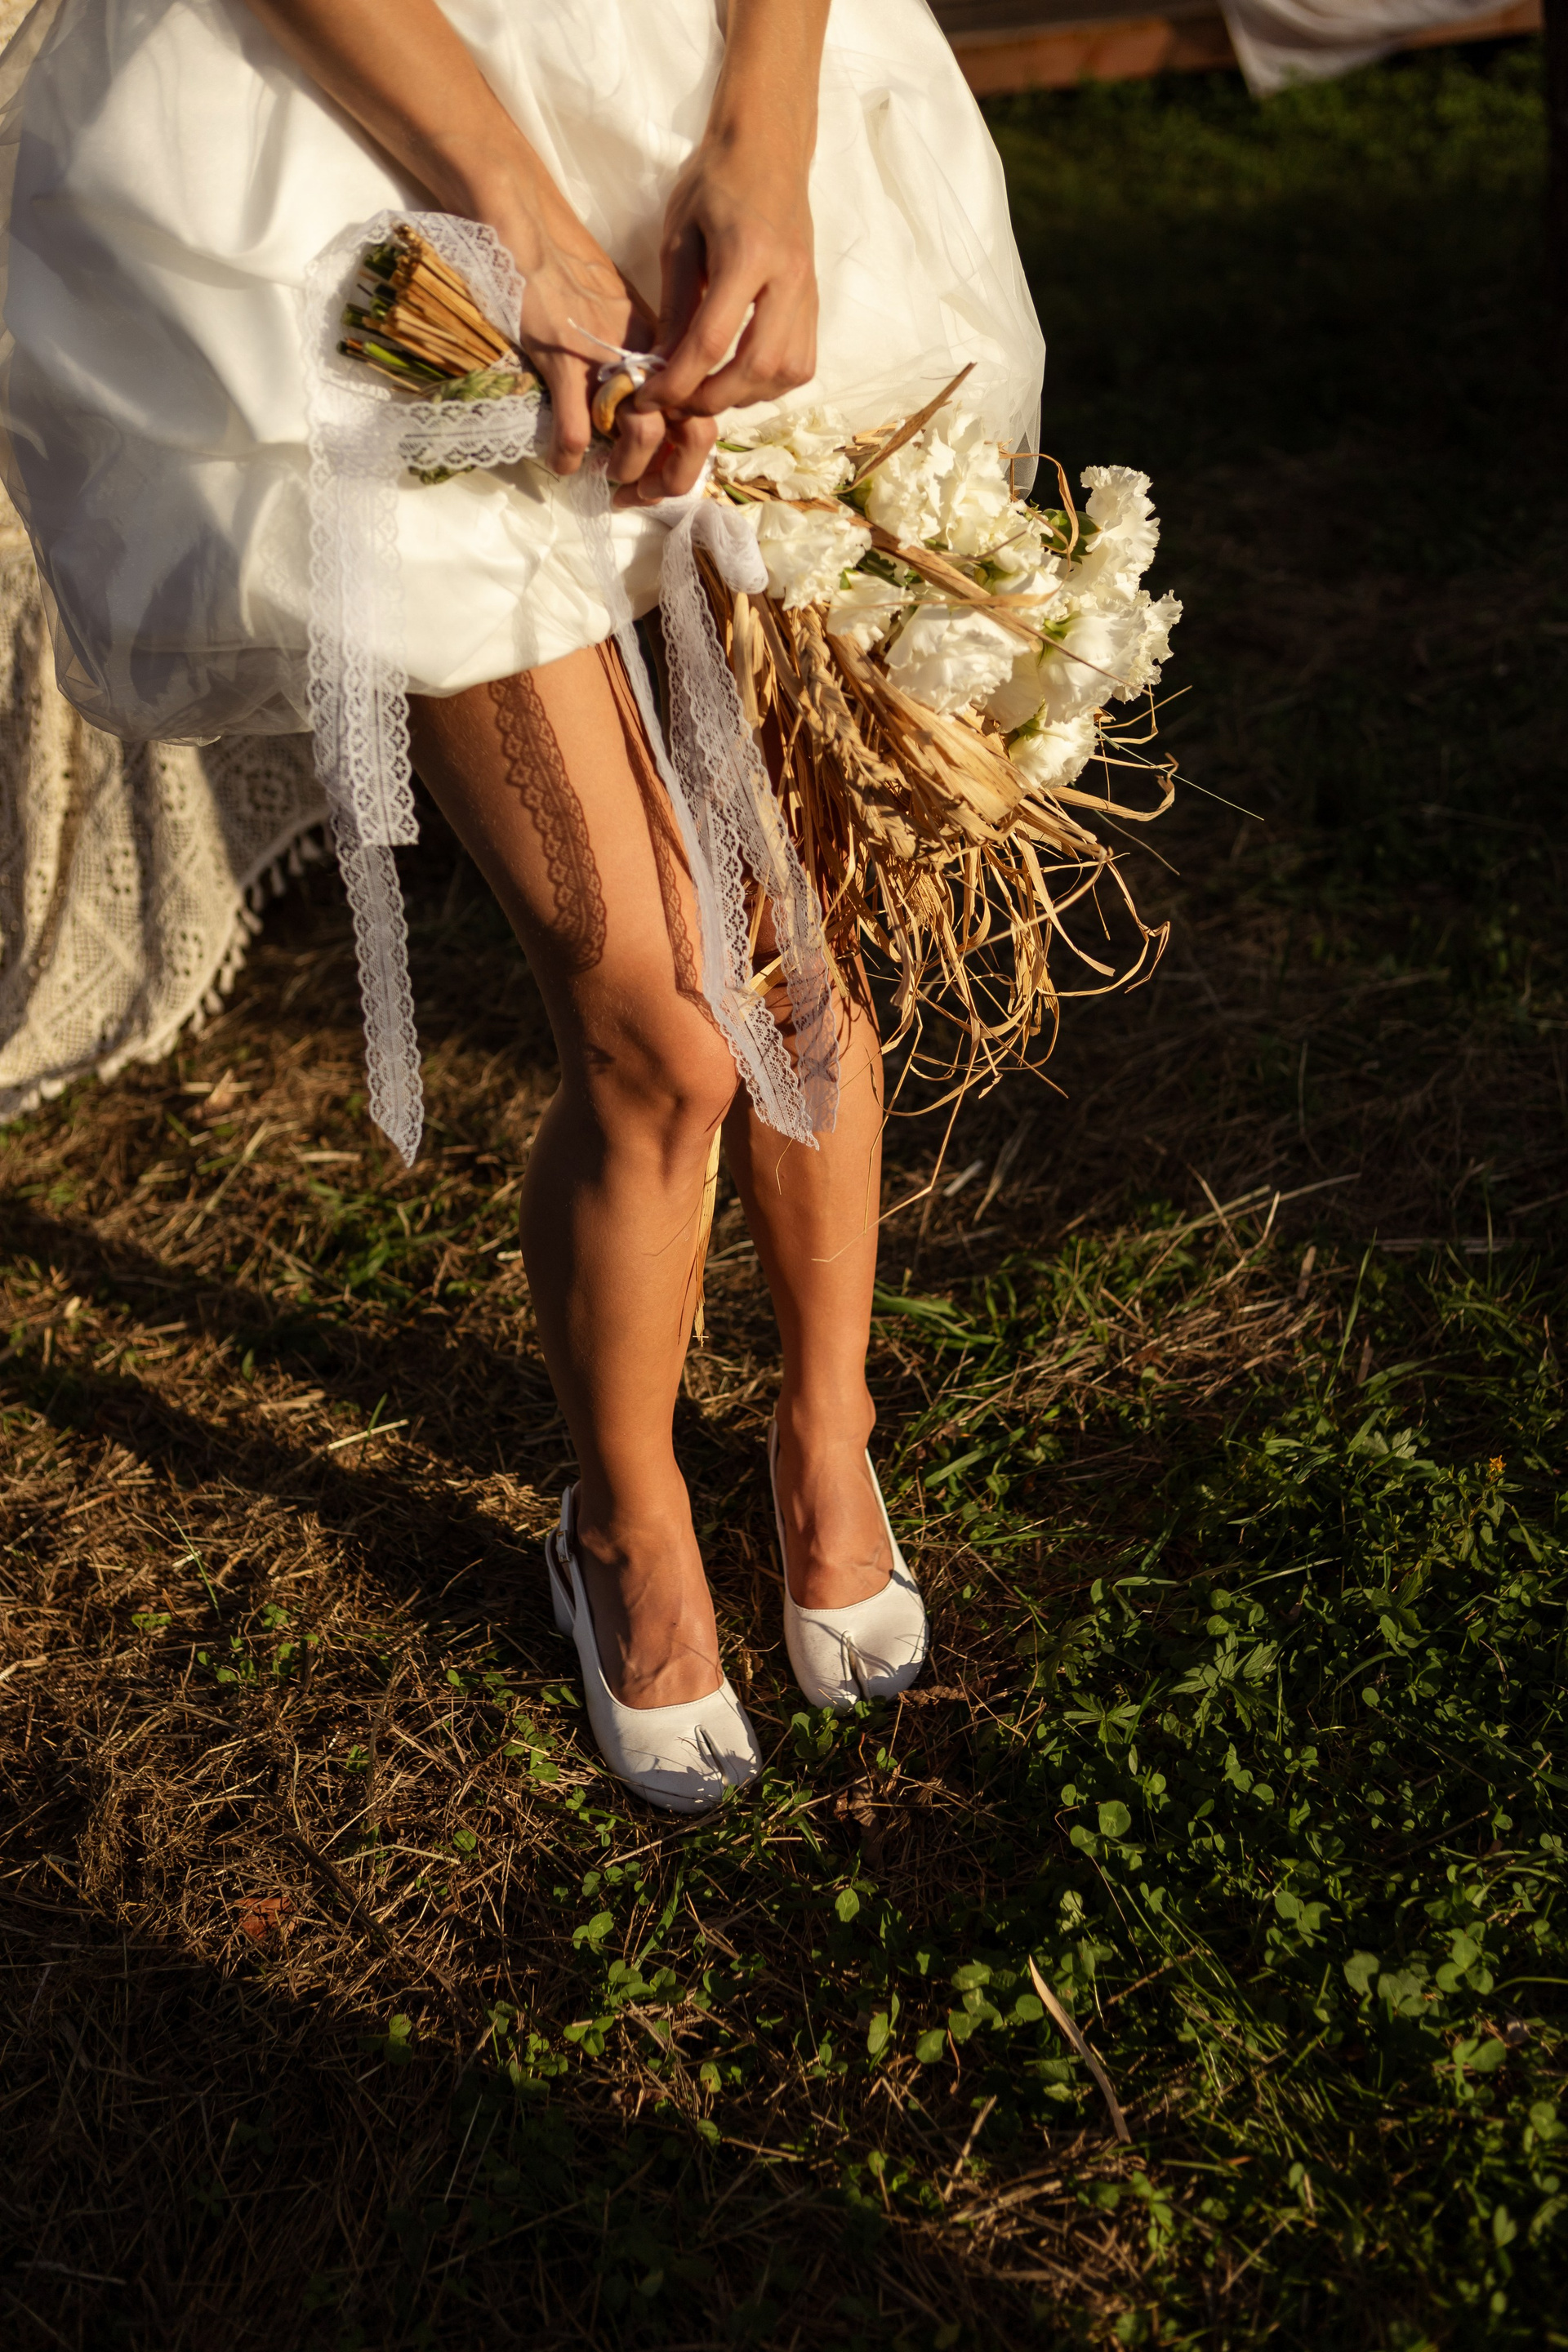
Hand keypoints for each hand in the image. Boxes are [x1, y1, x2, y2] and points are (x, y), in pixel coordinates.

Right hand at [487, 181, 712, 498]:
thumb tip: (647, 425)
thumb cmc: (573, 279)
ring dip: (626, 469)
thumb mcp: (619, 323)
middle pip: (688, 434)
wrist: (532, 233)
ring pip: (642, 436)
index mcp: (666, 352)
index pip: (699, 418)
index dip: (687, 464)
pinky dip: (569, 456)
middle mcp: (648, 358)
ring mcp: (608, 362)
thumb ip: (638, 367)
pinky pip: (576, 430)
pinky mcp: (565, 362)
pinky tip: (562, 465)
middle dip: (668, 478)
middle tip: (639, 496)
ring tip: (606, 483)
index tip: (656, 488)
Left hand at [638, 134, 817, 426]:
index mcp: (747, 254)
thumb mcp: (680, 237)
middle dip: (713, 398)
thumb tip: (662, 366)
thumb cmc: (716, 183)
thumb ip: (675, 304)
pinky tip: (740, 376)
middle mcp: (787, 278)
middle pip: (757, 367)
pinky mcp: (815, 302)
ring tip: (708, 391)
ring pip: (787, 373)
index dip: (679, 381)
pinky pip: (801, 363)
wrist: (768, 148)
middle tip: (679, 404)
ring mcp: (808, 292)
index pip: (713, 340)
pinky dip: (769, 383)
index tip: (650, 398)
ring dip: (745, 395)